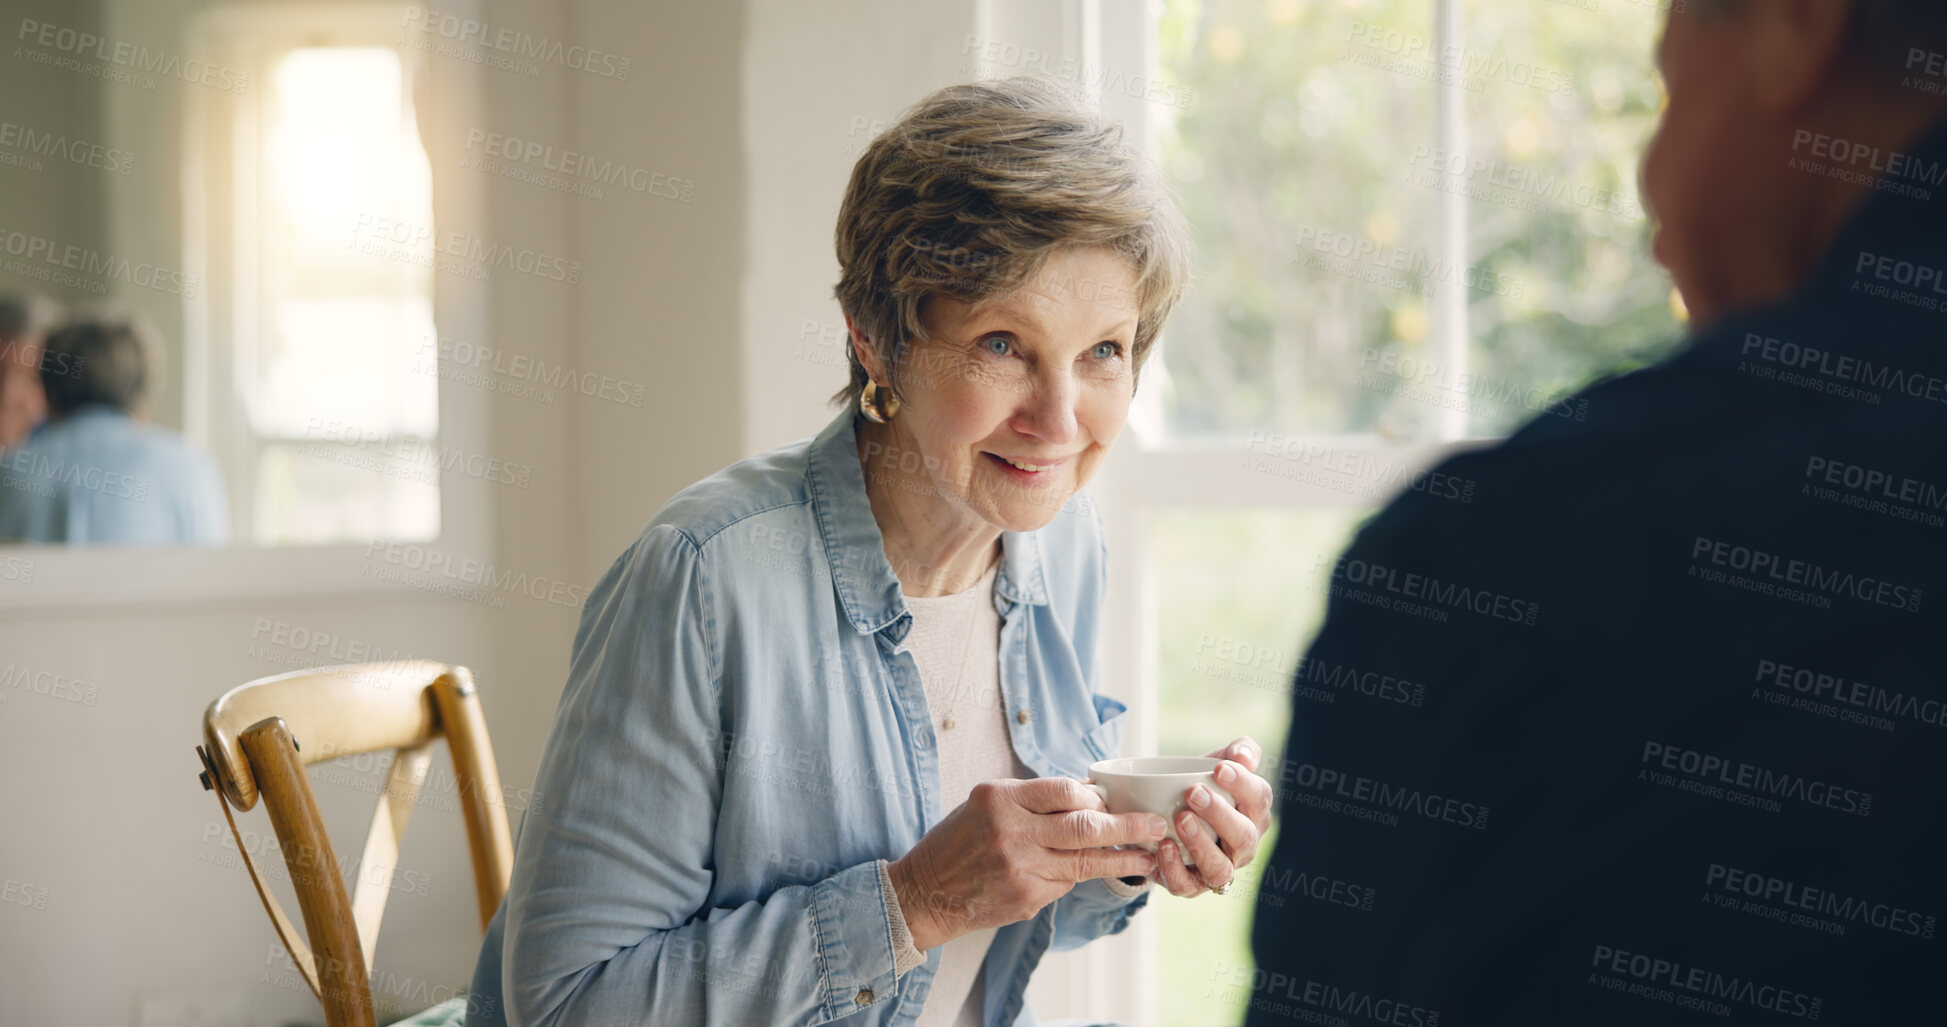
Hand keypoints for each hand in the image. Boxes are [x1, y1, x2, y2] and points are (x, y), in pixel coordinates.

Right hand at [888, 778, 1164, 950]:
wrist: (925, 891)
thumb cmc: (958, 842)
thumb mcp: (986, 804)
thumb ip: (1032, 800)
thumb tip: (1088, 797)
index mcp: (1000, 799)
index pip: (1063, 790)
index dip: (1095, 796)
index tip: (1114, 800)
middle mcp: (1011, 832)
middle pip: (1084, 827)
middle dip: (1128, 826)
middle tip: (1157, 824)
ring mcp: (1021, 868)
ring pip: (1086, 861)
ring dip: (1125, 858)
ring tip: (1152, 854)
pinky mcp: (1027, 897)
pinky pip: (1068, 881)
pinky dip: (1089, 873)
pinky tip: (1111, 871)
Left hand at [1152, 737, 1273, 897]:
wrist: (1163, 814)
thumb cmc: (1200, 785)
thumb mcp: (1216, 762)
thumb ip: (1238, 751)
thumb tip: (1242, 755)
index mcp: (1254, 813)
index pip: (1259, 799)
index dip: (1243, 784)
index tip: (1219, 768)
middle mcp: (1242, 845)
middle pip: (1244, 836)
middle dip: (1220, 814)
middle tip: (1193, 792)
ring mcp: (1219, 868)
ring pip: (1219, 868)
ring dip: (1200, 844)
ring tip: (1180, 819)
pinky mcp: (1191, 885)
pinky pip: (1186, 886)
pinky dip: (1174, 869)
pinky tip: (1163, 846)